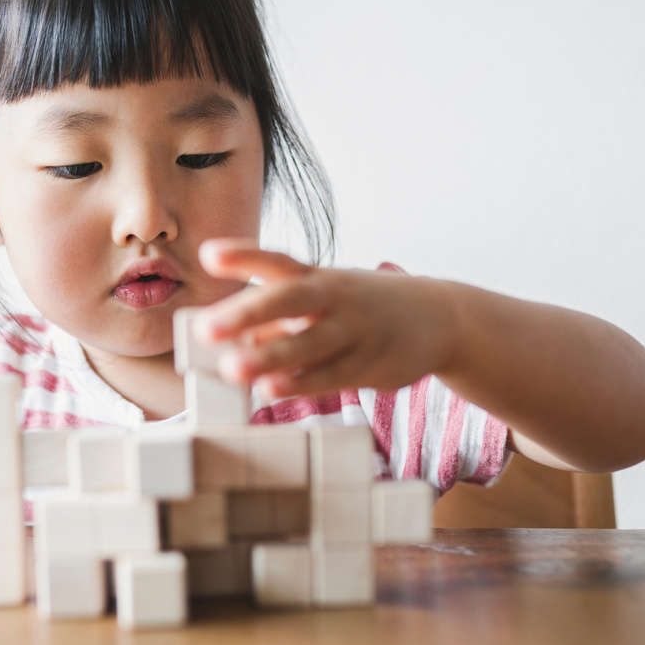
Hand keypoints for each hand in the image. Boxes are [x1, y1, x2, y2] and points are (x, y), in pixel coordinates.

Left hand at [192, 239, 458, 399]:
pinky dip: (300, 383)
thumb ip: (275, 319)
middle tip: (206, 328)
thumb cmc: (362, 307)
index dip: (243, 257)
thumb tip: (229, 340)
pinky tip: (271, 389)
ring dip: (269, 357)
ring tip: (233, 369)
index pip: (277, 261)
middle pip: (289, 299)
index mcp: (317, 277)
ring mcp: (354, 331)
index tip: (208, 255)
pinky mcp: (369, 364)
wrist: (438, 317)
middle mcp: (333, 298)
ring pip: (308, 344)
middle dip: (246, 312)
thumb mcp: (322, 299)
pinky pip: (330, 375)